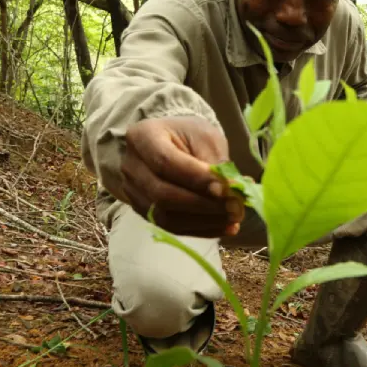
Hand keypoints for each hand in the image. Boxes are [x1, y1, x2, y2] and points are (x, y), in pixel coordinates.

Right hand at [121, 116, 244, 236]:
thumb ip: (216, 164)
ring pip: (165, 216)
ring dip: (204, 222)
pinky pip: (170, 227)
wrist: (172, 143)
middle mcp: (130, 166)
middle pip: (162, 194)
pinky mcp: (142, 211)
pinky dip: (200, 230)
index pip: (165, 162)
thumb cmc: (190, 136)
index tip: (227, 189)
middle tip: (235, 208)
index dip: (196, 179)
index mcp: (143, 136)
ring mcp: (133, 192)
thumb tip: (231, 191)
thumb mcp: (206, 138)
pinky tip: (225, 227)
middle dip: (202, 205)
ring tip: (233, 219)